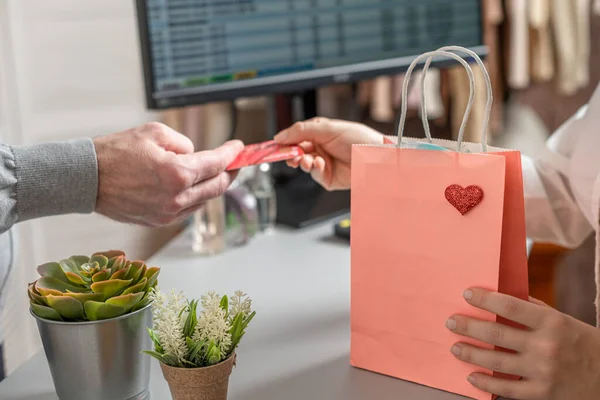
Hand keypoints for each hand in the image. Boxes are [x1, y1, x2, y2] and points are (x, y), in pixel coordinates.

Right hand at [94, 122, 242, 226]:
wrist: (87, 178)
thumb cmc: (116, 153)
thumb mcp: (154, 133)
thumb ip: (183, 143)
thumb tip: (195, 155)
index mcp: (177, 174)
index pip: (217, 164)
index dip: (231, 155)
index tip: (238, 148)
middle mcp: (176, 198)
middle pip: (217, 187)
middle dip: (230, 173)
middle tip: (234, 162)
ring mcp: (168, 213)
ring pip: (204, 200)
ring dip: (213, 186)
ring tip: (215, 173)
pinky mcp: (159, 221)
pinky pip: (187, 209)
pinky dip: (196, 197)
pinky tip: (194, 187)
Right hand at [273, 117, 383, 189]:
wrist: (377, 158)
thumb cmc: (360, 139)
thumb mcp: (328, 128)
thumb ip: (302, 130)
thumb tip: (281, 135)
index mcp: (320, 134)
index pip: (296, 137)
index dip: (285, 141)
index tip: (274, 145)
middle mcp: (321, 149)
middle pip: (296, 152)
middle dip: (291, 153)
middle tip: (289, 154)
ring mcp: (324, 164)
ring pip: (303, 165)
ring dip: (302, 162)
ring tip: (307, 159)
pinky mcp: (329, 179)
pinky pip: (314, 176)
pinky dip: (314, 170)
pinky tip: (320, 164)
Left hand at [446, 288, 599, 399]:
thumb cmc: (580, 342)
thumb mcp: (561, 319)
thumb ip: (532, 309)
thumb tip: (501, 295)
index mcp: (551, 322)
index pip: (510, 306)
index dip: (485, 299)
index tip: (467, 294)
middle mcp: (546, 346)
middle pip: (497, 334)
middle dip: (468, 327)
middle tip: (451, 322)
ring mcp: (543, 371)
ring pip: (496, 362)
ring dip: (471, 354)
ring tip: (455, 348)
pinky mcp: (542, 393)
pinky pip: (507, 389)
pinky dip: (486, 383)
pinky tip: (472, 376)